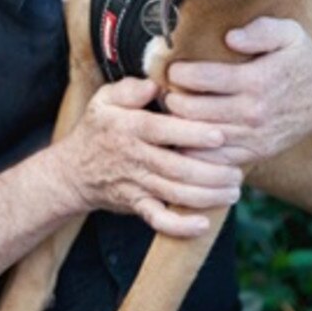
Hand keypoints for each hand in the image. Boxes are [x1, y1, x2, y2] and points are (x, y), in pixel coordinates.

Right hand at [56, 77, 241, 235]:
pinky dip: (179, 226)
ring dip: (206, 196)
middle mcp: (133, 157)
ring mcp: (135, 184)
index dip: (191, 133)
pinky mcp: (136, 206)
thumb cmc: (99, 128)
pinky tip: (203, 224)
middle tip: (237, 170)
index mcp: (128, 127)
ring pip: (173, 194)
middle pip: (175, 167)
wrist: (74, 171)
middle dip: (210, 171)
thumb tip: (155, 84)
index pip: (161, 130)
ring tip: (233, 190)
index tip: (220, 135)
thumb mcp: (105, 99)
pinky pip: (157, 221)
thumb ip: (129, 89)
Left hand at [165, 16, 311, 167]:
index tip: (172, 68)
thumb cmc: (301, 59)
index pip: (204, 78)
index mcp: (258, 80)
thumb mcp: (289, 33)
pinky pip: (216, 159)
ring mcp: (254, 136)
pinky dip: (197, 150)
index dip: (180, 73)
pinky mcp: (255, 152)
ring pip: (201, 137)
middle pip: (195, 110)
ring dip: (180, 125)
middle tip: (165, 90)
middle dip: (173, 99)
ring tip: (172, 110)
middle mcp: (254, 112)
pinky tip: (188, 135)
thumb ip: (260, 30)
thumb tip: (231, 37)